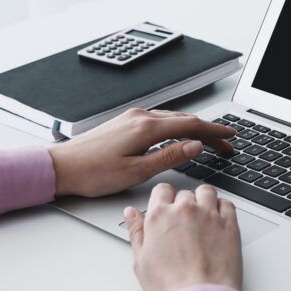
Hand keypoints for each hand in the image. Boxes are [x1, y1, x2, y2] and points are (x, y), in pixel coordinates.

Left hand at [48, 108, 234, 196]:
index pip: (191, 125)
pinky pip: (160, 120)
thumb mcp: (136, 171)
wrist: (61, 167)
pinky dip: (177, 126)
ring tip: (208, 140)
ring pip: (172, 118)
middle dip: (208, 130)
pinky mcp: (125, 122)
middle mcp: (140, 117)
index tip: (230, 135)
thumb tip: (194, 146)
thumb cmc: (93, 173)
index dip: (214, 130)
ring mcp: (132, 117)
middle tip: (225, 143)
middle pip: (184, 119)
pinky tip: (180, 135)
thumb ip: (169, 157)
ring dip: (193, 128)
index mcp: (146, 128)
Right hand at [123, 183, 241, 290]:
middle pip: (184, 193)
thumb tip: (131, 214)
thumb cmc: (169, 286)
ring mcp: (209, 215)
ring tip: (202, 218)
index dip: (164, 199)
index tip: (167, 208)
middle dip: (183, 204)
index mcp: (159, 216)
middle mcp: (185, 210)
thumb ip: (136, 231)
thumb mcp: (141, 260)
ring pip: (207, 192)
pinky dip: (222, 208)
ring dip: (204, 200)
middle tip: (184, 224)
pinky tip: (218, 221)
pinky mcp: (229, 224)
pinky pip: (227, 204)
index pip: (162, 190)